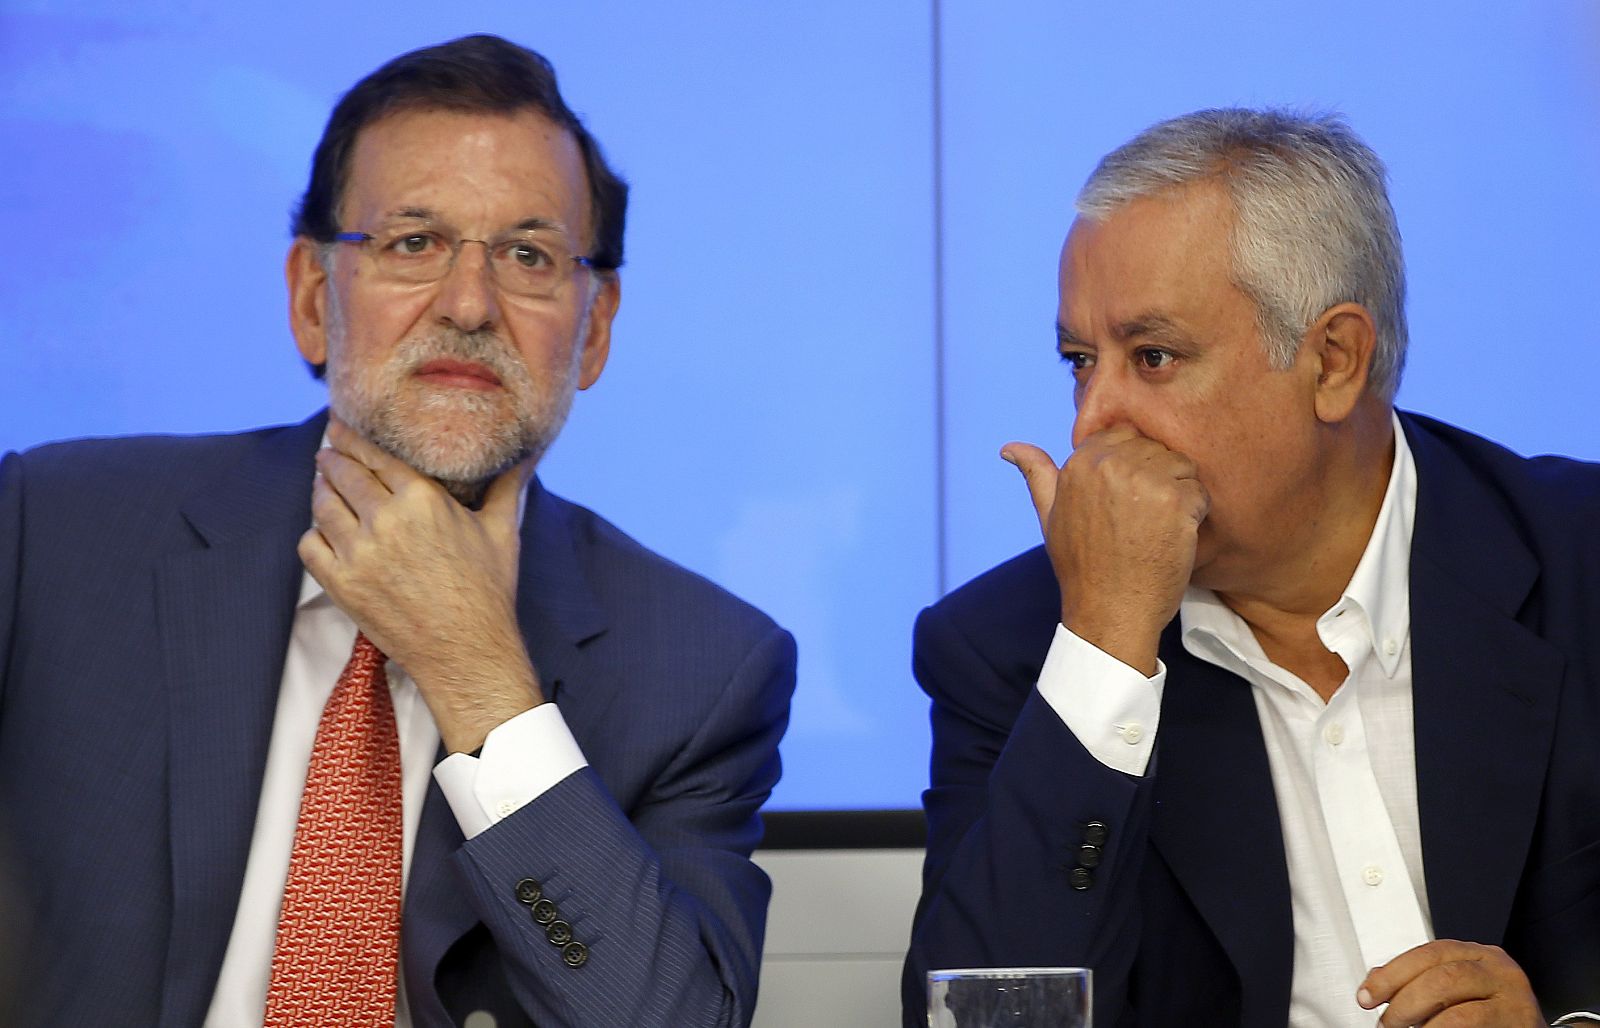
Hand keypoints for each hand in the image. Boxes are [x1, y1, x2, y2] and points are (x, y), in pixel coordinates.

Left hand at [298, 417, 542, 751]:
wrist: (466, 652)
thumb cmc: (489, 591)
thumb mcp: (503, 532)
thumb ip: (508, 487)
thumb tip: (526, 456)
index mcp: (423, 499)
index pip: (374, 455)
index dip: (351, 437)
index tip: (339, 426)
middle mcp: (385, 520)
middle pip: (343, 473)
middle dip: (331, 457)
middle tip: (328, 450)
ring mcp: (358, 553)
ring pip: (323, 505)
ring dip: (321, 490)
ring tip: (324, 484)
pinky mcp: (342, 585)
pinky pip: (309, 545)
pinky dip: (313, 534)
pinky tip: (324, 530)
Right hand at [1002, 424, 1208, 674]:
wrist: (1110, 612)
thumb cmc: (1080, 567)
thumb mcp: (1049, 516)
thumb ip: (1036, 473)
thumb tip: (1008, 447)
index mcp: (1080, 462)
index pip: (1124, 434)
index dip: (1133, 464)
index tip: (1126, 498)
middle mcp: (1112, 463)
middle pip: (1155, 448)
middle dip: (1157, 478)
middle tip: (1143, 519)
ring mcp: (1145, 481)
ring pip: (1181, 466)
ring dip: (1178, 494)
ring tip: (1157, 527)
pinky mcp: (1176, 502)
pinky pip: (1199, 491)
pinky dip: (1194, 514)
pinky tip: (1172, 538)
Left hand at [1359, 940, 1543, 1026]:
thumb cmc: (1490, 1011)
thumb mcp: (1457, 986)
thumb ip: (1420, 979)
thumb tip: (1375, 982)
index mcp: (1479, 955)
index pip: (1428, 954)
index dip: (1392, 974)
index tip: (1366, 995)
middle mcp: (1500, 973)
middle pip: (1442, 978)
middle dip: (1404, 1002)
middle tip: (1387, 1023)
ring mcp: (1515, 1003)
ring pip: (1459, 1014)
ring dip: (1424, 1027)